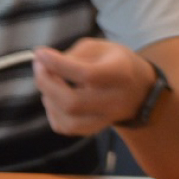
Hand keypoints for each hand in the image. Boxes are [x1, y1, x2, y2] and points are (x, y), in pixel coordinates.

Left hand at [33, 39, 157, 136]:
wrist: (138, 89)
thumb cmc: (114, 63)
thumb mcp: (100, 48)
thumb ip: (73, 54)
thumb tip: (43, 61)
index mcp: (121, 73)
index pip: (86, 73)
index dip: (57, 64)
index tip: (39, 53)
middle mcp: (116, 100)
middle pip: (72, 102)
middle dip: (46, 84)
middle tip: (40, 68)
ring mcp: (106, 119)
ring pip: (67, 120)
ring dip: (48, 98)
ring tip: (50, 82)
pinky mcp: (94, 130)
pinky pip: (64, 127)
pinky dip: (52, 112)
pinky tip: (54, 98)